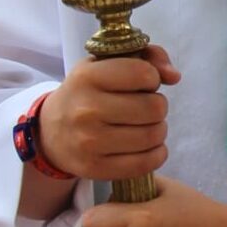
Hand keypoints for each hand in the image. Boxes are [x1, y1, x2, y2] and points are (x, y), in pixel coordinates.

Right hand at [37, 46, 180, 185]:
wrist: (51, 132)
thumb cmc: (87, 93)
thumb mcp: (106, 64)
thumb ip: (147, 57)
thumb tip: (174, 76)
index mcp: (87, 77)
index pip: (143, 74)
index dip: (151, 78)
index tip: (142, 83)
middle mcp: (86, 110)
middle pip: (154, 107)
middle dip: (157, 105)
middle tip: (145, 108)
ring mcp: (89, 142)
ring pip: (153, 135)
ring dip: (158, 129)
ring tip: (145, 125)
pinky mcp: (96, 169)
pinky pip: (145, 163)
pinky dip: (156, 154)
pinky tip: (147, 146)